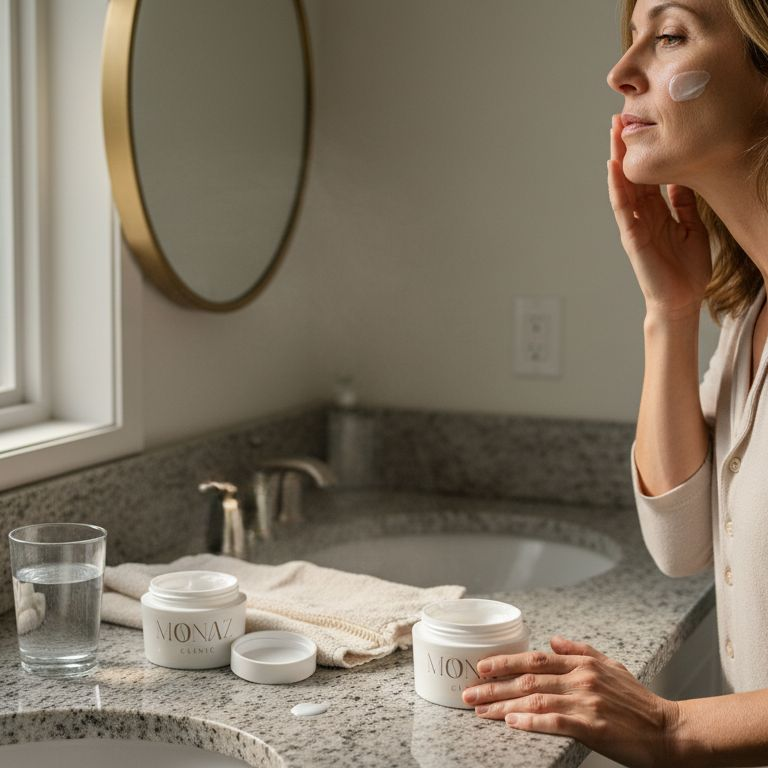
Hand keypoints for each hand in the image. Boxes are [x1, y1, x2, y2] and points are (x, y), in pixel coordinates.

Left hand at [462, 635, 680, 767]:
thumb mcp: (610, 665)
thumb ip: (579, 650)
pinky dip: (530, 721)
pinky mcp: (592, 726)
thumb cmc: (637, 701)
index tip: (481, 667)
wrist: (667, 730)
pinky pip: (554, 721)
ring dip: (503, 705)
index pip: (535, 658)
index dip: (505, 662)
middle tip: (469, 692)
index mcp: (582, 664)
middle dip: (494, 685)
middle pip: (528, 679)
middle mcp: (581, 678)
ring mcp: (586, 702)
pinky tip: (511, 722)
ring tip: (481, 710)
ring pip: (534, 699)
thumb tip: (552, 638)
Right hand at [608, 113, 711, 320]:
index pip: (647, 175)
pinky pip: (622, 208)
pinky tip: (613, 167)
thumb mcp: (692, 228)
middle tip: (620, 116)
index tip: (641, 124)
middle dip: (625, 146)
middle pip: (631, 174)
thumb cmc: (686, 269)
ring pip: (622, 185)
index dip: (643, 151)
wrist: (681, 300)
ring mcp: (635, 225)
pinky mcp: (632, 237)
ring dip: (617, 158)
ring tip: (614, 132)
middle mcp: (642, 215)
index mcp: (657, 212)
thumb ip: (684, 206)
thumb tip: (681, 181)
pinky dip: (617, 187)